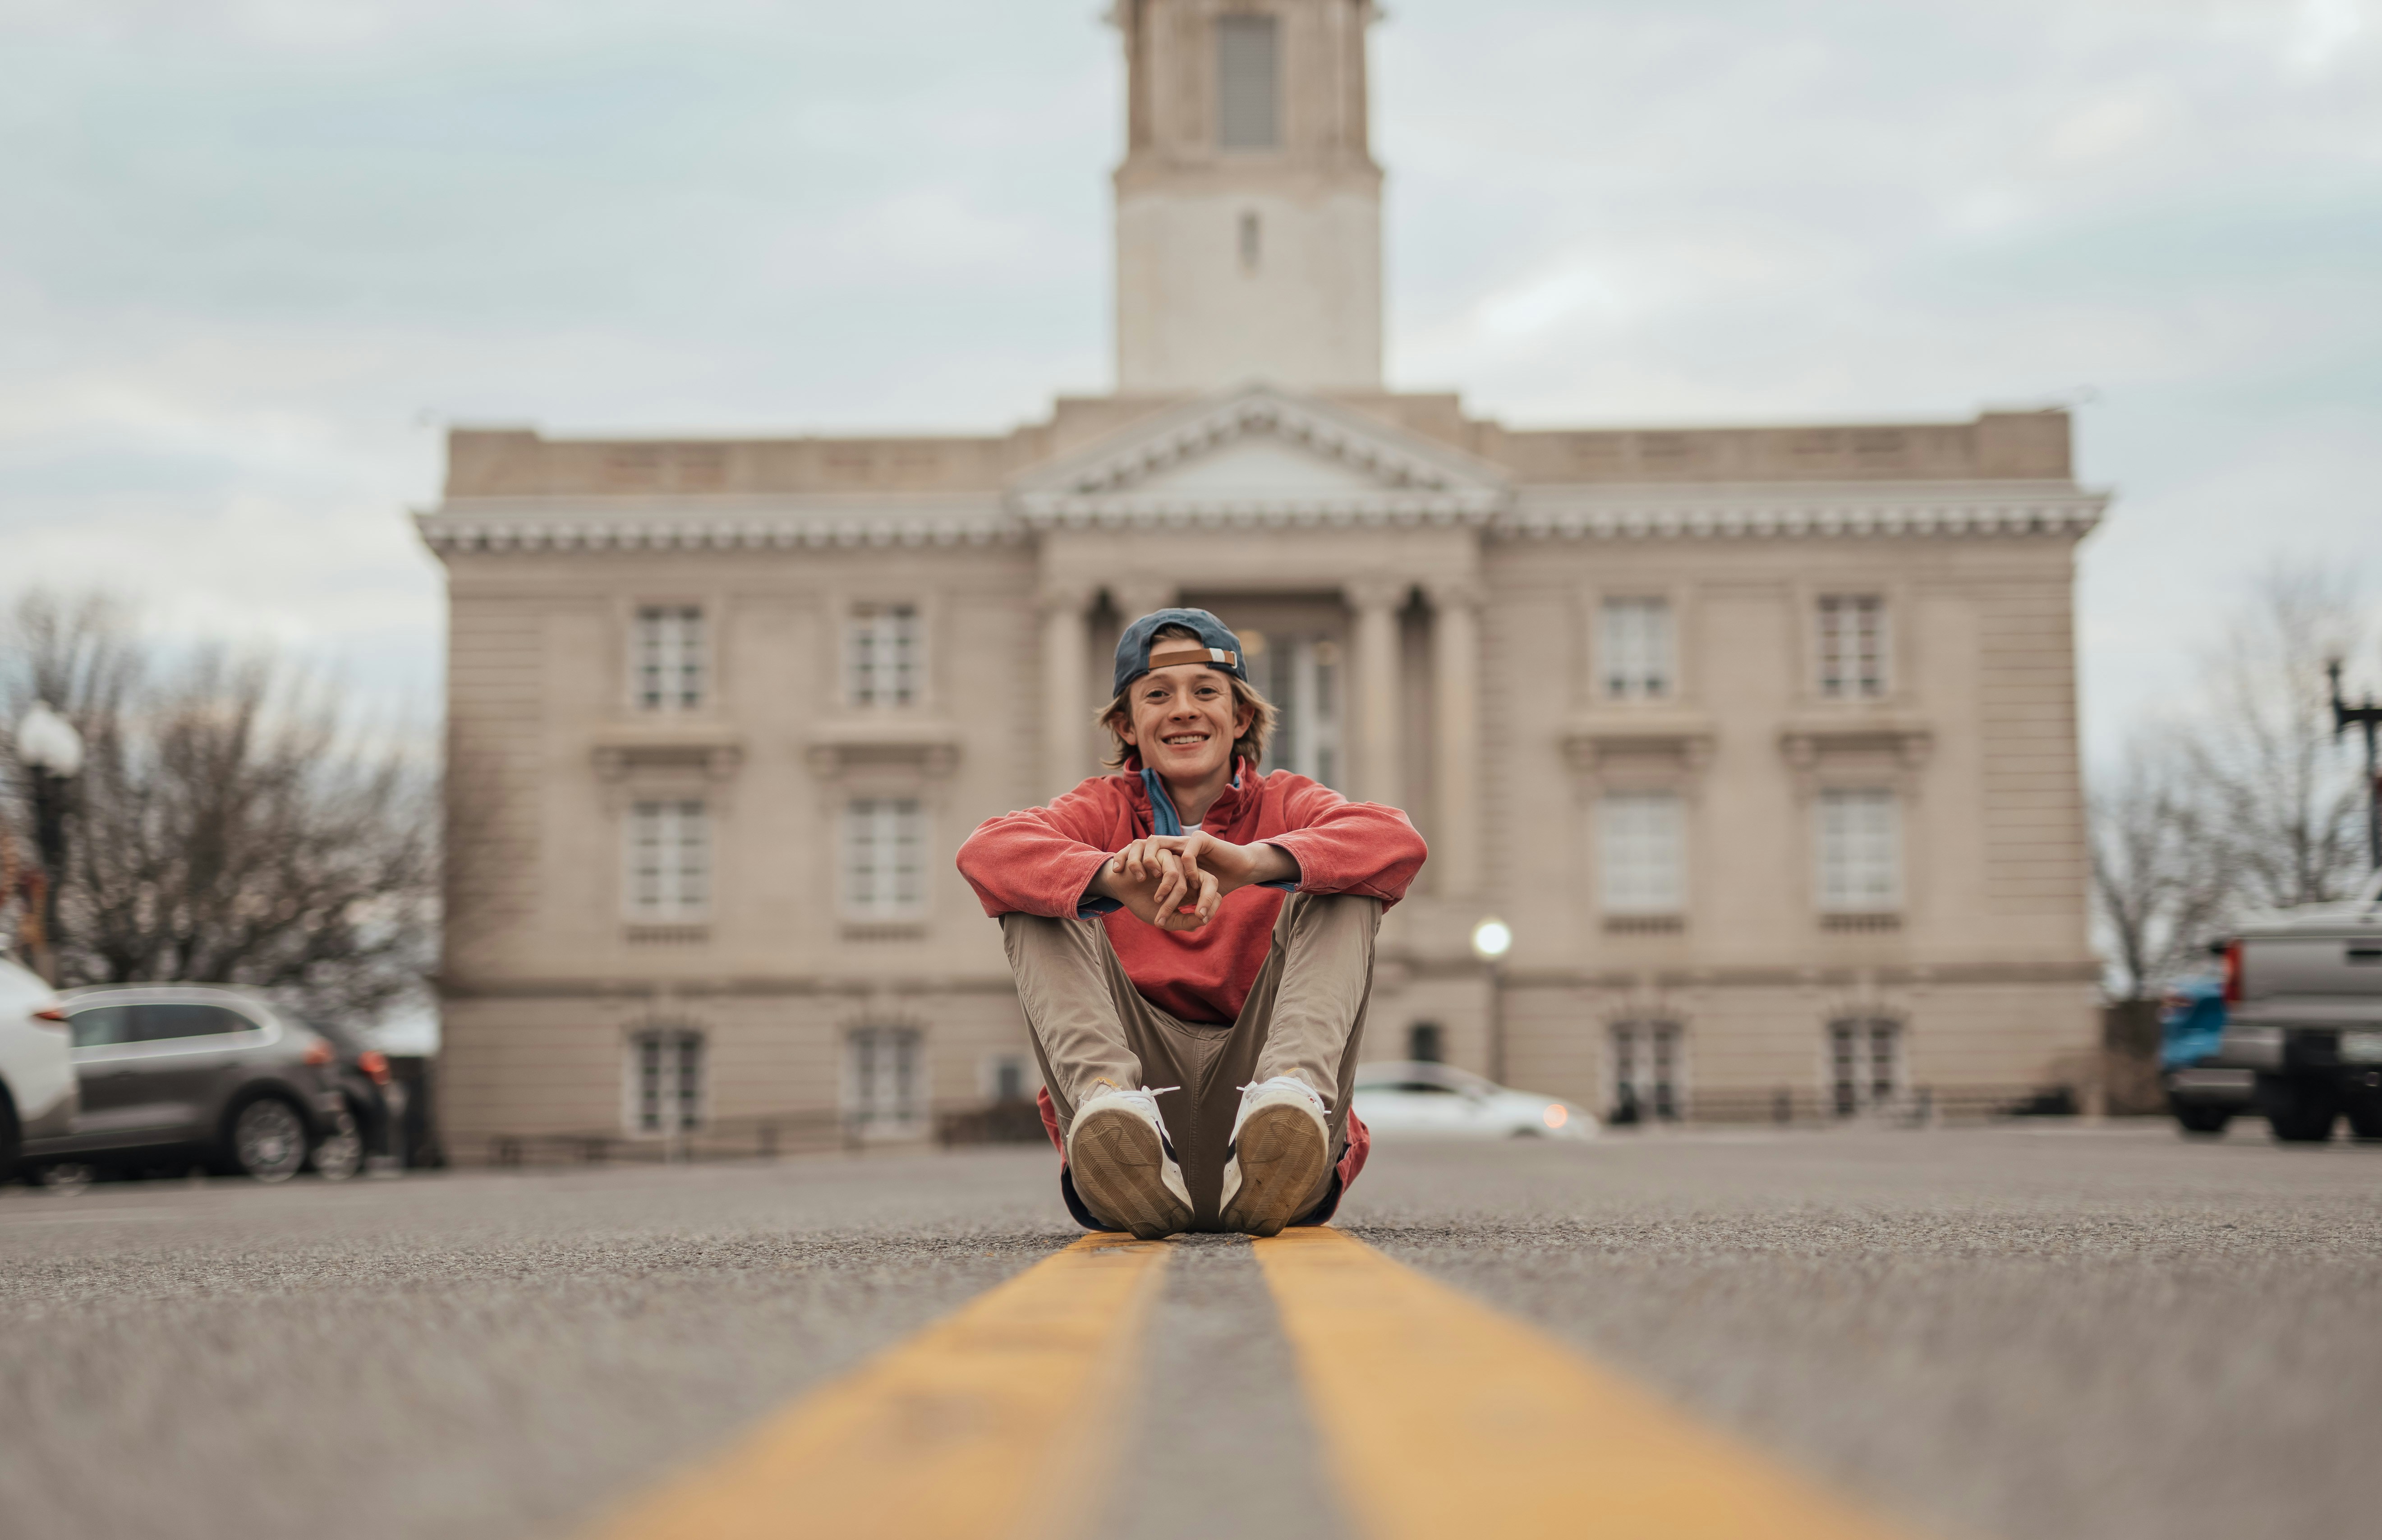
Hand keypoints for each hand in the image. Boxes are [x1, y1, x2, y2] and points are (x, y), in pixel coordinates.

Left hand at [1086, 834, 1297, 930]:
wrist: (1240, 870)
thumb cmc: (1214, 884)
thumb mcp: (1188, 896)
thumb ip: (1173, 904)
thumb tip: (1152, 916)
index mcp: (1166, 856)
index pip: (1138, 850)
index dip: (1124, 858)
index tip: (1115, 873)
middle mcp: (1173, 845)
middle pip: (1143, 844)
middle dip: (1133, 857)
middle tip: (1132, 877)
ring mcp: (1185, 841)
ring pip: (1161, 845)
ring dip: (1156, 863)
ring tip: (1156, 881)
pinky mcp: (1202, 840)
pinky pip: (1187, 851)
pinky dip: (1186, 865)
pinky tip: (1188, 880)